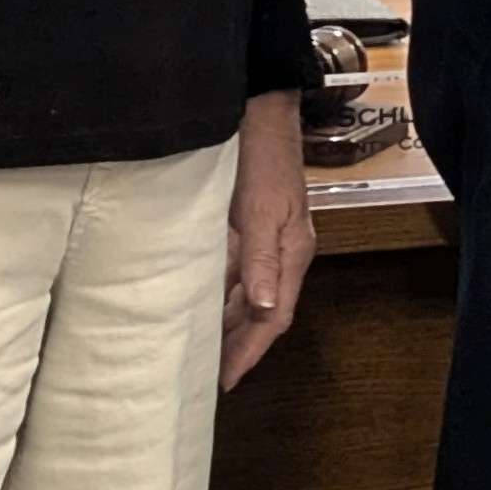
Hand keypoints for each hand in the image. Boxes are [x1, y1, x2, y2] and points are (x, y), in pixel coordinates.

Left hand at [222, 90, 314, 390]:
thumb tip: (262, 310)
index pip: (274, 318)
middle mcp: (281, 252)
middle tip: (208, 376)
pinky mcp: (247, 224)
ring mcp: (265, 238)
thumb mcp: (261, 208)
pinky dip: (219, 293)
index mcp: (292, 253)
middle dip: (239, 345)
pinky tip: (198, 301)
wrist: (258, 108)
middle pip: (262, 313)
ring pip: (247, 294)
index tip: (226, 381)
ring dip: (228, 322)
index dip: (250, 351)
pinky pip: (235, 272)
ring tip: (200, 349)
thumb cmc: (262, 154)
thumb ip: (260, 259)